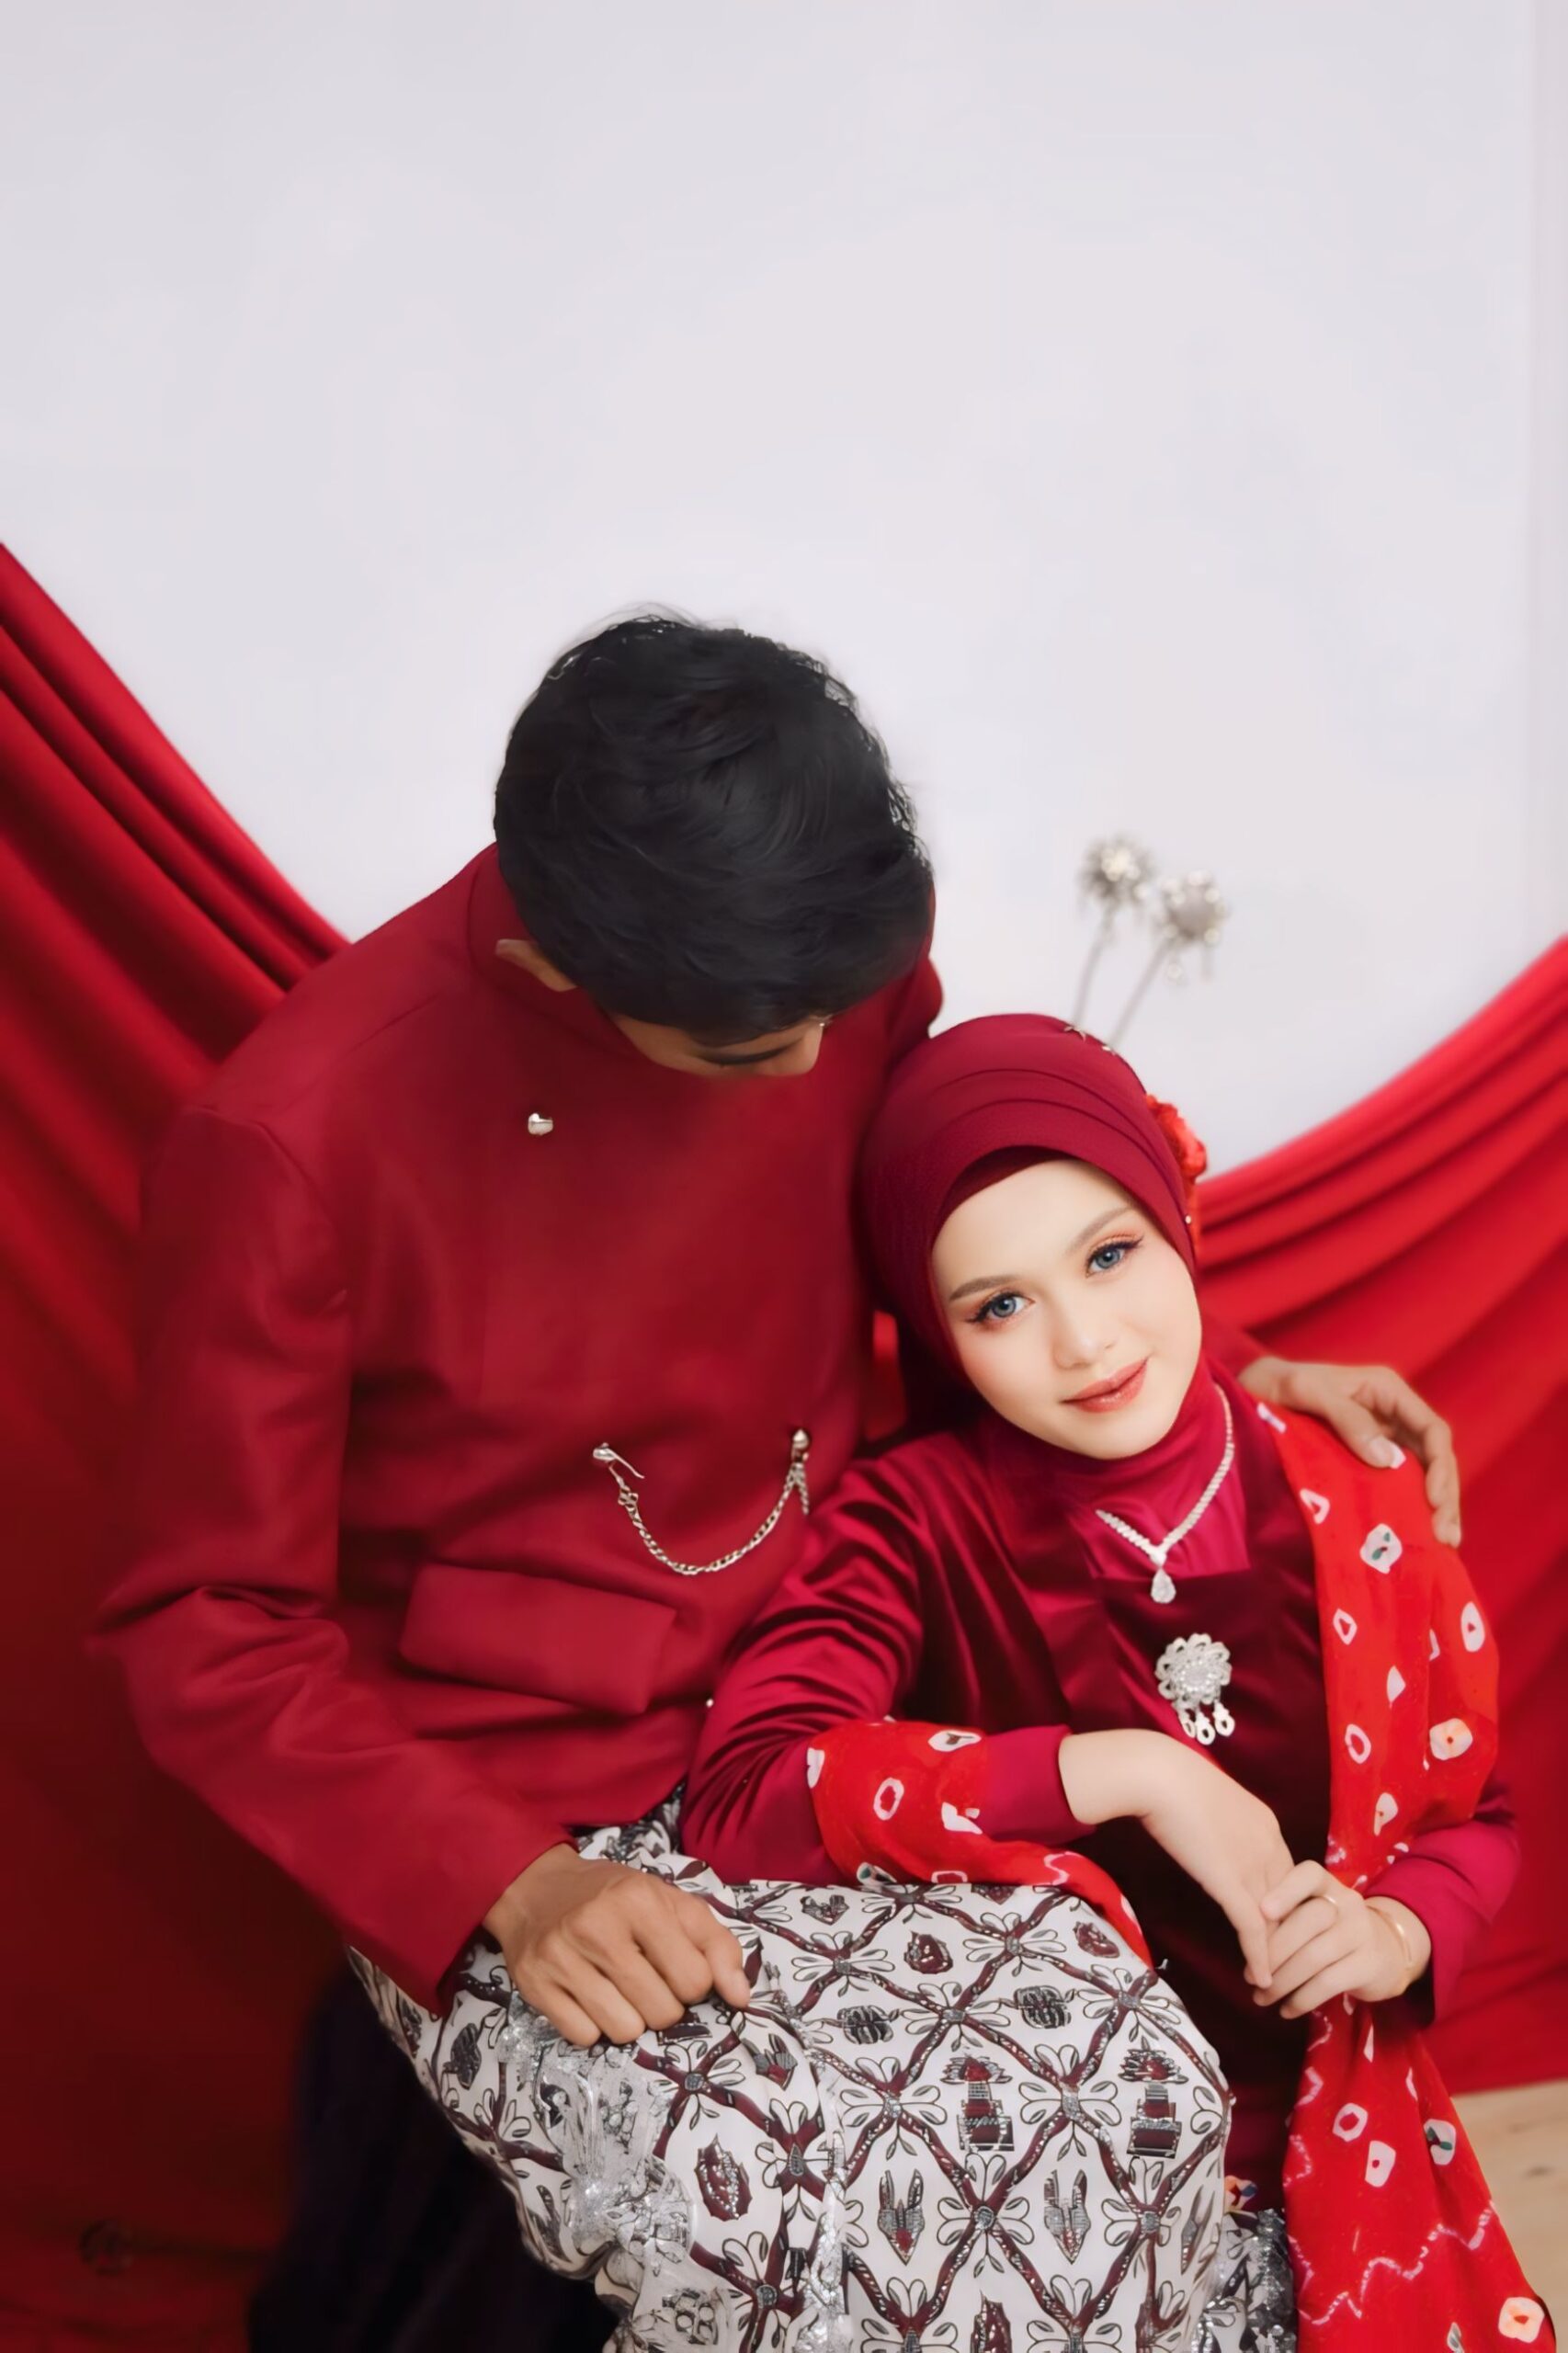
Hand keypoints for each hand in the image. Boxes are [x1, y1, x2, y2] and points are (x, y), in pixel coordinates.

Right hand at [484, 1845, 751, 2047]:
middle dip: (663, 2004)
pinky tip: (588, 1996)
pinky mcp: (534, 1986)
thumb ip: (715, 1944)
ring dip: (630, 2019)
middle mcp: (597, 1928)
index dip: (693, 1983)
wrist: (536, 1889)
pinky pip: (584, 2037)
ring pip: (624, 2031)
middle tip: (646, 1979)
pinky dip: (593, 2026)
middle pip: (661, 2012)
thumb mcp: (670, 1903)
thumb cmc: (614, 1897)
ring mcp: (561, 1959)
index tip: (676, 1967)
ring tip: (618, 1990)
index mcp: (639, 1901)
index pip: (694, 1980)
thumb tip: (742, 1998)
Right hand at [1132, 1743, 1297, 1987]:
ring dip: (1275, 1954)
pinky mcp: (1232, 1884)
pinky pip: (1253, 1929)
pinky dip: (1260, 1957)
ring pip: (1275, 1921)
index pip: (1286, 1876)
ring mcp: (1254, 1866)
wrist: (1160, 1775)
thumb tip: (1210, 1838)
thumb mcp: (1210, 1802)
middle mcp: (1270, 1847)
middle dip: (1287, 1935)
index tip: (1275, 1927)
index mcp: (1267, 1825)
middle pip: (1289, 1903)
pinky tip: (1261, 1978)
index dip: (1282, 1906)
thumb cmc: (1172, 1778)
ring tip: (1271, 1980)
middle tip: (1283, 1964)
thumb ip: (1220, 1825)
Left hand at [1240, 1356, 1460, 1545]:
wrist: (1249, 1392)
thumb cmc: (1275, 1384)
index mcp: (1386, 1391)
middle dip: (1445, 1496)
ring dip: (1435, 1509)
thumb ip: (1345, 1417)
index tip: (1433, 1499)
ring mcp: (1383, 1440)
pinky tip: (1416, 1539)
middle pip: (1435, 1457)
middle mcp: (1393, 1416)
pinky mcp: (1367, 1463)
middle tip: (1445, 1536)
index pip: (1431, 1429)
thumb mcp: (1304, 1390)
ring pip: (1423, 1476)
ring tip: (1442, 1544)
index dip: (1440, 1465)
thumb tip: (1387, 1460)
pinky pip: (1398, 1486)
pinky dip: (1410, 1510)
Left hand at [1255, 1860, 1430, 2016]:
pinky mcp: (1368, 1965)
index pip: (1310, 1875)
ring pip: (1313, 1957)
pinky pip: (1328, 1983)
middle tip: (1249, 1976)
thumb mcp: (1315, 1915)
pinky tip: (1286, 2010)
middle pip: (1306, 1922)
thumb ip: (1288, 1917)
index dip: (1285, 1890)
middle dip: (1272, 1952)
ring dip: (1282, 1982)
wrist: (1387, 1953)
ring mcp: (1361, 1934)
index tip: (1261, 1912)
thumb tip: (1246, 1941)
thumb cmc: (1334, 1931)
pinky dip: (1302, 1999)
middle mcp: (1348, 1905)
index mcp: (1329, 1885)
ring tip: (1262, 1998)